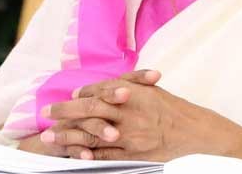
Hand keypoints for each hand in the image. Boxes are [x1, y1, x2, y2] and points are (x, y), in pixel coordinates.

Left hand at [39, 72, 241, 165]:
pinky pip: (105, 155)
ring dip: (68, 135)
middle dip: (65, 112)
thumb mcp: (151, 90)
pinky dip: (88, 154)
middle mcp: (129, 112)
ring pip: (92, 134)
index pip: (99, 91)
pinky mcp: (132, 153)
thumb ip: (128, 86)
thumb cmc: (173, 110)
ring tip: (50, 137)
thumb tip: (105, 87)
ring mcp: (129, 135)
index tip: (68, 97)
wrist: (195, 133)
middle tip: (45, 114)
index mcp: (133, 92)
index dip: (81, 95)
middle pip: (89, 110)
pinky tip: (74, 153)